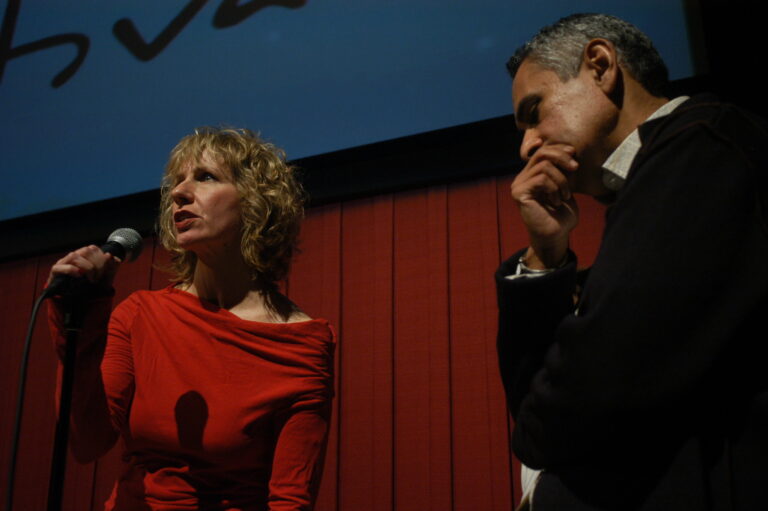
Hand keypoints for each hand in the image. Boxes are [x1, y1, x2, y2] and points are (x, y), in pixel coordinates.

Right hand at [47, 245, 121, 290]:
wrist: (79, 303)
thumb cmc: (92, 287)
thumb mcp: (105, 279)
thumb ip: (111, 268)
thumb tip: (112, 257)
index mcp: (86, 256)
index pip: (93, 249)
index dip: (101, 259)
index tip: (105, 272)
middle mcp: (75, 257)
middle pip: (85, 251)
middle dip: (96, 265)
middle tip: (98, 278)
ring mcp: (63, 263)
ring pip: (74, 256)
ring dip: (86, 268)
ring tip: (91, 279)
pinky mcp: (55, 273)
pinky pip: (59, 267)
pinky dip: (70, 270)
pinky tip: (78, 275)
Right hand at [511, 144, 579, 268]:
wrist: (556, 235)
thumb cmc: (562, 214)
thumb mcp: (566, 186)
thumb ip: (563, 169)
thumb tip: (569, 150)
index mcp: (532, 175)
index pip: (543, 151)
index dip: (559, 149)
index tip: (574, 154)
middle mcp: (522, 178)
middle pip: (542, 154)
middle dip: (562, 158)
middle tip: (575, 168)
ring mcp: (518, 185)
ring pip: (544, 167)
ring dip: (561, 180)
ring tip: (565, 195)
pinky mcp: (519, 193)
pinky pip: (541, 179)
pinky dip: (554, 188)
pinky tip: (557, 201)